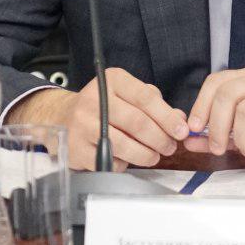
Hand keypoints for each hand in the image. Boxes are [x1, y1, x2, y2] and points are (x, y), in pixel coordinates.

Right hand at [6, 68, 189, 171]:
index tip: (182, 131)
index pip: (145, 98)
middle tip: (170, 147)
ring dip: (147, 155)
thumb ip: (154, 103)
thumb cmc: (103, 105)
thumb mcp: (127, 94)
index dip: (167, 117)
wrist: (62, 116)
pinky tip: (126, 158)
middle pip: (137, 123)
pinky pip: (109, 161)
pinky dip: (124, 163)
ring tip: (154, 155)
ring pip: (124, 145)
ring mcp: (82, 124)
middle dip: (160, 139)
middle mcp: (94, 99)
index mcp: (112, 81)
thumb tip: (180, 119)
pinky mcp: (76, 148)